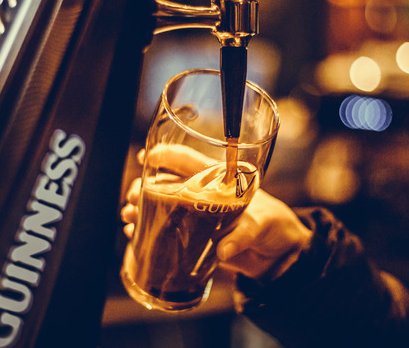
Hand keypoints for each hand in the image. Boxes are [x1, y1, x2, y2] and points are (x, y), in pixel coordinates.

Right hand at [121, 148, 312, 281]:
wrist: (279, 254)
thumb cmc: (275, 224)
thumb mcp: (262, 223)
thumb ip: (243, 234)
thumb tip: (222, 250)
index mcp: (219, 179)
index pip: (189, 160)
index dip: (167, 155)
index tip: (147, 155)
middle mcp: (202, 194)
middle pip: (166, 183)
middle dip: (144, 186)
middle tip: (133, 196)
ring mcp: (195, 217)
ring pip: (159, 206)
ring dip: (139, 209)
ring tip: (128, 216)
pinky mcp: (194, 239)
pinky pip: (164, 233)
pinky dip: (146, 233)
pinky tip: (134, 235)